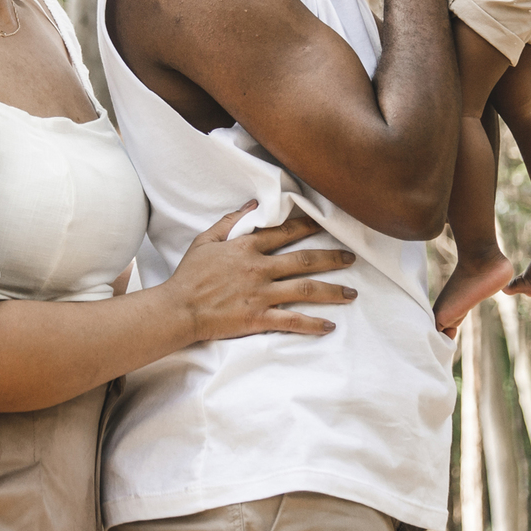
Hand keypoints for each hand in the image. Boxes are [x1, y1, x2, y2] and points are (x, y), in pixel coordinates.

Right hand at [166, 204, 356, 340]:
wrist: (179, 308)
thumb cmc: (190, 274)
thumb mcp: (206, 240)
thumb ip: (230, 221)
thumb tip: (252, 205)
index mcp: (246, 247)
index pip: (284, 233)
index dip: (307, 227)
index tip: (325, 224)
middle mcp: (259, 268)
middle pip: (304, 260)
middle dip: (331, 258)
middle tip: (351, 258)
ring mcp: (261, 294)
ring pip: (305, 290)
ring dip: (331, 291)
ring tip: (351, 293)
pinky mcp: (258, 318)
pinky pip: (291, 321)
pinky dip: (312, 324)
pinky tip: (329, 326)